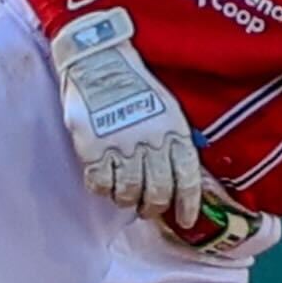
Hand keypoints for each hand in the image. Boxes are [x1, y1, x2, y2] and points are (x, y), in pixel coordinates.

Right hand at [49, 7, 206, 227]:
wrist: (99, 61)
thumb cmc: (135, 84)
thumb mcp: (168, 108)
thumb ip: (175, 140)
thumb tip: (180, 174)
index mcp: (174, 132)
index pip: (187, 179)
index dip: (187, 205)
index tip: (184, 221)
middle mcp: (151, 143)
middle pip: (158, 192)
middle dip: (155, 207)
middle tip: (149, 209)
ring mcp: (121, 148)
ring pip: (129, 194)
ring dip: (128, 201)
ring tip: (126, 197)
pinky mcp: (93, 149)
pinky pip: (101, 185)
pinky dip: (104, 190)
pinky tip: (105, 183)